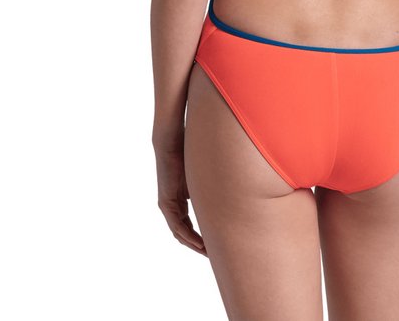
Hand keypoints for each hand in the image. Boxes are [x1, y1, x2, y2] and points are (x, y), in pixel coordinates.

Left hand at [153, 141, 206, 255]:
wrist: (173, 143)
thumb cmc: (189, 154)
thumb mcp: (203, 177)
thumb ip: (211, 188)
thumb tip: (231, 191)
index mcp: (180, 201)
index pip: (190, 226)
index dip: (202, 237)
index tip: (215, 245)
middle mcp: (172, 206)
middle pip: (185, 234)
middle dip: (199, 246)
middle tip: (214, 255)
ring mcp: (168, 206)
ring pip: (180, 234)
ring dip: (195, 245)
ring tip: (209, 254)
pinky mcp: (166, 203)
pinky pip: (177, 226)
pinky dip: (189, 236)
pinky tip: (200, 243)